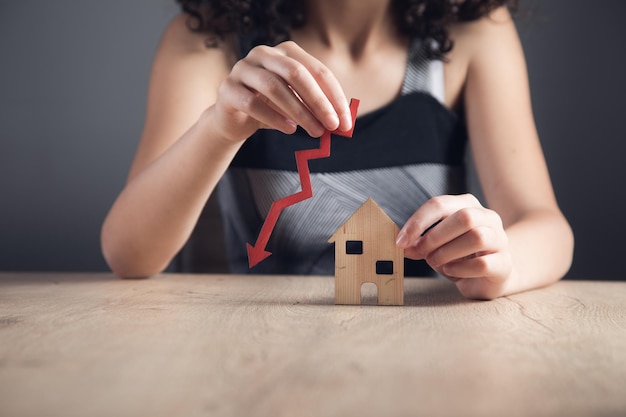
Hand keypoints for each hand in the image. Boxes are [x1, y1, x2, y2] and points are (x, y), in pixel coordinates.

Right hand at [211, 41, 353, 142]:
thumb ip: (316, 108)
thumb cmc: (270, 108)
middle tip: (332, 125)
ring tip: (314, 131)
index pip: (317, 70)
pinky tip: (289, 129)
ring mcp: (242, 69)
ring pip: (274, 87)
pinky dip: (274, 117)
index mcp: (286, 52)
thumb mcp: (297, 105)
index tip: (345, 121)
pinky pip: (252, 102)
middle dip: (318, 101)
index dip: (334, 96)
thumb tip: (343, 122)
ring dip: (299, 111)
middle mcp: (263, 54)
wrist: (233, 119)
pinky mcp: (227, 88)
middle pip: (296, 73)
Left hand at [396, 194, 512, 298]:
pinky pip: (483, 264)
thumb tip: (404, 245)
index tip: (401, 241)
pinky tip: (450, 271)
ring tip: (435, 262)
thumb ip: (421, 242)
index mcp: (467, 205)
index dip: (417, 222)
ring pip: (477, 237)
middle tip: (418, 253)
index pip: (440, 204)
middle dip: (434, 236)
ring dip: (448, 252)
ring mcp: (500, 240)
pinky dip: (460, 269)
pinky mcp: (504, 264)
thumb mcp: (437, 245)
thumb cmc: (460, 255)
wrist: (491, 276)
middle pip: (464, 217)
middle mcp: (488, 218)